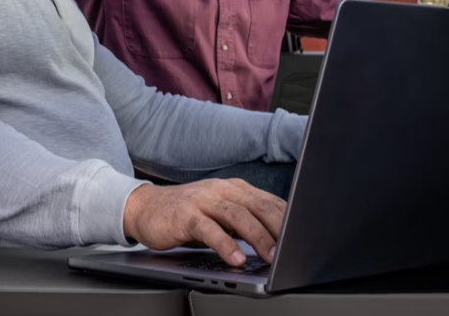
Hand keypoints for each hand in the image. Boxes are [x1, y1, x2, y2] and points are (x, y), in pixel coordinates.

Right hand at [123, 178, 288, 265]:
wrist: (145, 208)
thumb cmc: (186, 213)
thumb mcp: (220, 213)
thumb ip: (244, 221)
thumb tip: (276, 238)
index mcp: (235, 188)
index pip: (270, 201)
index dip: (289, 219)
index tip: (303, 237)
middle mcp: (222, 189)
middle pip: (259, 206)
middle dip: (280, 228)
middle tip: (293, 249)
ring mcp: (203, 200)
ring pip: (238, 216)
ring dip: (258, 237)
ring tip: (271, 257)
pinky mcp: (185, 215)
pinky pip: (209, 229)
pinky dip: (225, 244)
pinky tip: (235, 259)